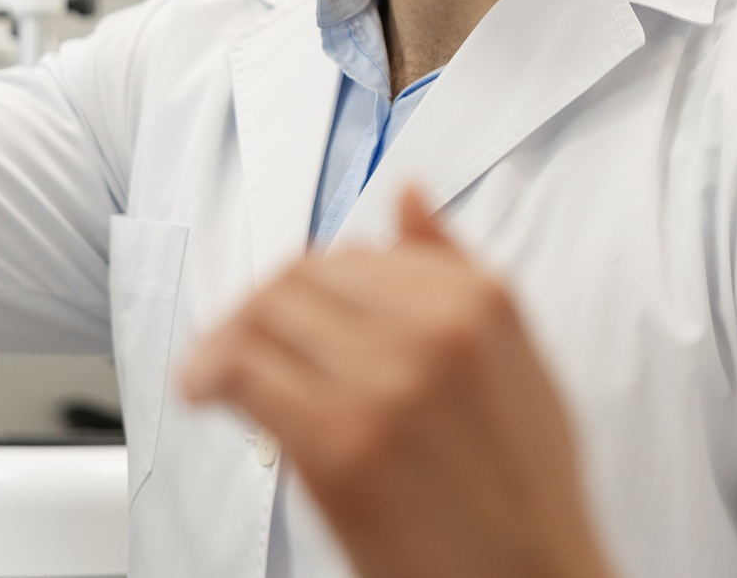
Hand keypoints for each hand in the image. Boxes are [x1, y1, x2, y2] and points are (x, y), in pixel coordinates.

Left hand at [180, 190, 617, 577]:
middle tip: (238, 343)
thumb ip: (457, 272)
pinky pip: (246, 370)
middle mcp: (435, 326)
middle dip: (263, 308)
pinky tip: (203, 391)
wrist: (533, 577)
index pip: (359, 253)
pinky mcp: (341, 441)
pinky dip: (208, 373)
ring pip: (268, 314)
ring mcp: (387, 380)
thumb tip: (409, 196)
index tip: (288, 315)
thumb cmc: (524, 486)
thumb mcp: (517, 360)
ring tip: (214, 370)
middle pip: (305, 278)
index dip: (310, 284)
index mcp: (480, 298)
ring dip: (226, 337)